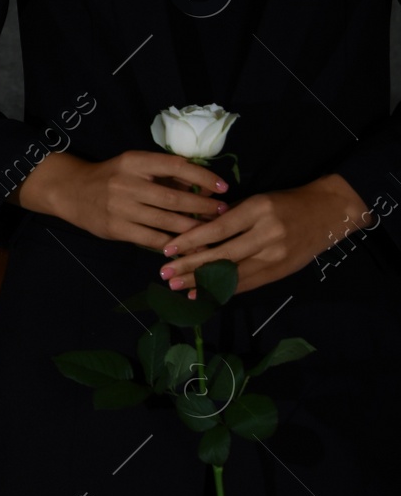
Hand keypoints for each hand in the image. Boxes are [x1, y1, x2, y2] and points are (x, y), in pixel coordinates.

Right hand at [15, 149, 229, 248]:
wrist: (70, 191)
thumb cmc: (109, 177)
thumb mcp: (134, 166)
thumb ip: (164, 174)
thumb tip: (202, 186)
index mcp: (135, 162)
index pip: (176, 165)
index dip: (203, 176)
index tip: (223, 187)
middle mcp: (128, 183)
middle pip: (174, 197)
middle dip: (202, 206)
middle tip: (222, 212)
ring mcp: (121, 208)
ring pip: (166, 221)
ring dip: (193, 227)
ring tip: (210, 231)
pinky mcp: (116, 229)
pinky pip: (151, 239)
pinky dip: (172, 244)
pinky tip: (186, 247)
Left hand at [158, 174, 372, 296]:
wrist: (329, 213)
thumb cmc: (285, 202)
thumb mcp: (256, 200)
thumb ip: (226, 215)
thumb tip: (192, 231)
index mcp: (258, 210)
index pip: (217, 229)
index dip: (191, 241)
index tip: (167, 250)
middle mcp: (268, 234)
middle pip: (222, 255)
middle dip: (191, 267)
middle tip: (165, 274)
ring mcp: (276, 256)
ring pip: (233, 274)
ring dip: (202, 283)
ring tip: (178, 288)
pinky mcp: (281, 272)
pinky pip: (247, 283)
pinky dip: (223, 290)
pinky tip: (203, 295)